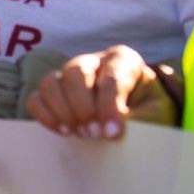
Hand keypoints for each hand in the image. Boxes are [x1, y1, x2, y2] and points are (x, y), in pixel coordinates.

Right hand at [26, 46, 162, 139]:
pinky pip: (36, 98)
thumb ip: (138, 119)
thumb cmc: (151, 114)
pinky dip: (44, 116)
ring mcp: (70, 75)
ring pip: (51, 82)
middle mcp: (94, 61)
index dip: (109, 106)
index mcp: (123, 60)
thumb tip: (107, 128)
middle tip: (93, 133)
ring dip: (61, 110)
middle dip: (82, 106)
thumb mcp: (157, 115)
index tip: (112, 134)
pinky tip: (63, 131)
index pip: (111, 77)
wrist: (144, 121)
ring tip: (78, 134)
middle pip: (75, 72)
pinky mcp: (55, 93)